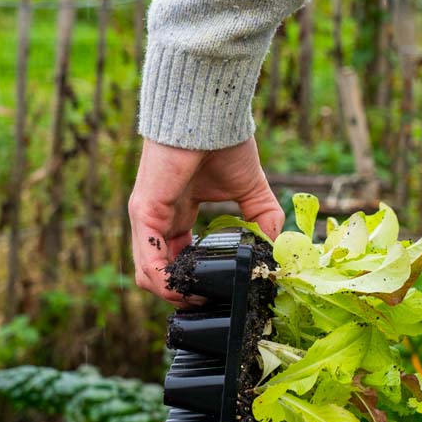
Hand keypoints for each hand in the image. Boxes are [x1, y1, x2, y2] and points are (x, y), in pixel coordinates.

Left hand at [129, 137, 282, 306]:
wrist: (210, 115)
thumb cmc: (225, 144)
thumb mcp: (252, 191)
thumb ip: (264, 219)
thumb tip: (277, 250)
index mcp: (178, 214)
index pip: (175, 259)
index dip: (192, 281)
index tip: (215, 294)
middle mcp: (158, 219)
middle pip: (159, 273)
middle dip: (182, 295)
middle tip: (208, 307)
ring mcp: (147, 217)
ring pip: (148, 274)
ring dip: (173, 295)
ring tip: (199, 302)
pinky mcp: (144, 211)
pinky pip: (148, 259)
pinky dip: (166, 282)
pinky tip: (185, 290)